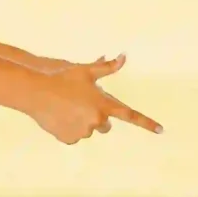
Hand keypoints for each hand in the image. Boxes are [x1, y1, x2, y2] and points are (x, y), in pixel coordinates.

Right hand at [26, 55, 161, 144]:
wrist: (36, 93)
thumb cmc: (63, 79)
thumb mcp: (86, 71)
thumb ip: (107, 68)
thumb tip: (124, 56)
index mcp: (104, 104)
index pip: (131, 115)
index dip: (147, 123)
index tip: (162, 130)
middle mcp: (97, 121)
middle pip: (105, 124)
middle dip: (97, 117)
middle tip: (81, 104)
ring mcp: (83, 132)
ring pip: (88, 130)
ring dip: (82, 122)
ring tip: (66, 108)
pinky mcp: (70, 140)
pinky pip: (74, 137)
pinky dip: (69, 129)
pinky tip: (59, 117)